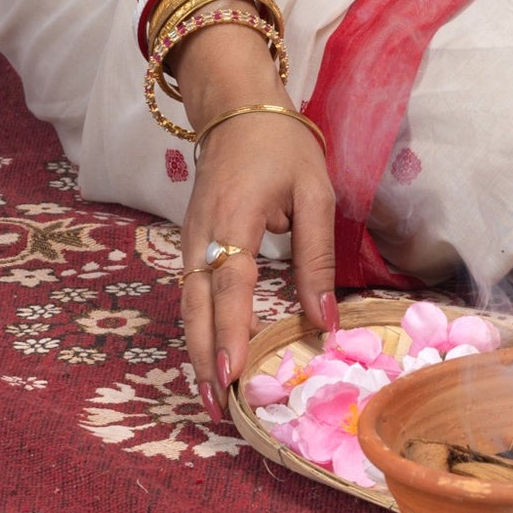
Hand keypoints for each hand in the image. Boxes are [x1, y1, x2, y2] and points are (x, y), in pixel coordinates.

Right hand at [174, 25, 336, 422]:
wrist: (236, 106)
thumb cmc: (282, 145)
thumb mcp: (314, 192)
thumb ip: (316, 256)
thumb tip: (324, 320)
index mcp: (235, 216)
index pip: (229, 283)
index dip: (230, 329)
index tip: (231, 371)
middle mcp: (202, 234)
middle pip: (196, 305)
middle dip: (203, 356)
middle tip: (218, 406)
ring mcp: (189, 239)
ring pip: (188, 304)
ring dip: (197, 348)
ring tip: (212, 396)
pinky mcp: (190, 243)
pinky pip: (191, 293)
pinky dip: (197, 327)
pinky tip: (211, 355)